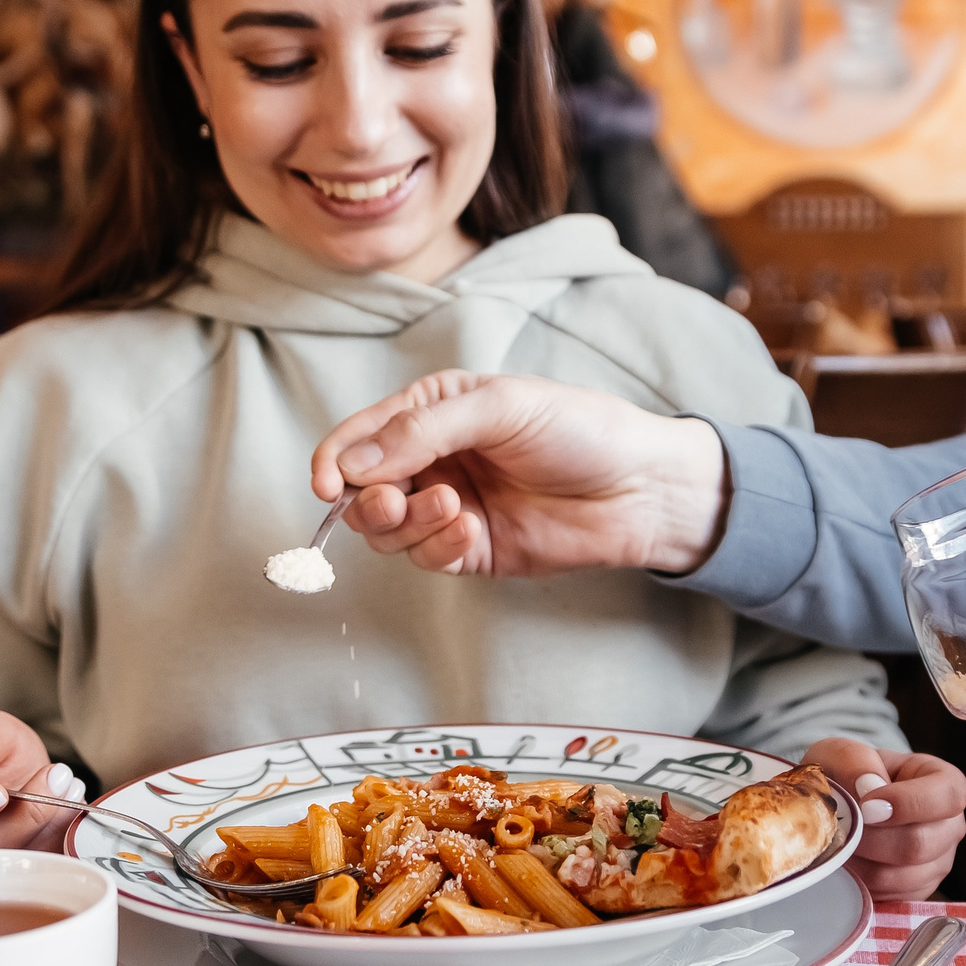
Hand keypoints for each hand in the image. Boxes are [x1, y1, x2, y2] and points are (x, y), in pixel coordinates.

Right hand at [310, 371, 731, 576]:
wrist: (640, 487)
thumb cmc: (578, 428)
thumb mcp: (498, 407)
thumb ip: (420, 432)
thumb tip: (349, 464)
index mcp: (431, 413)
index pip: (359, 438)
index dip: (333, 461)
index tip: (325, 484)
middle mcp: (432, 461)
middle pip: (362, 492)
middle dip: (368, 501)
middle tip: (392, 500)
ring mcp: (449, 508)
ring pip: (388, 531)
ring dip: (408, 524)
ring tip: (454, 507)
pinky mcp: (470, 551)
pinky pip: (427, 558)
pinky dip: (436, 548)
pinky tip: (469, 531)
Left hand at [802, 740, 965, 901]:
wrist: (839, 806)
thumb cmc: (846, 774)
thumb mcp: (840, 752)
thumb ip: (854, 760)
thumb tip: (868, 787)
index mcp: (944, 782)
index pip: (949, 796)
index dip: (907, 803)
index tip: (866, 805)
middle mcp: (949, 825)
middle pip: (921, 843)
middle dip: (872, 838)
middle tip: (843, 827)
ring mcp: (937, 863)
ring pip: (902, 875)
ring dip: (862, 861)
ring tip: (840, 843)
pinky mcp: (916, 891)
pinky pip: (891, 895)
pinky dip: (862, 882)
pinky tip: (848, 862)